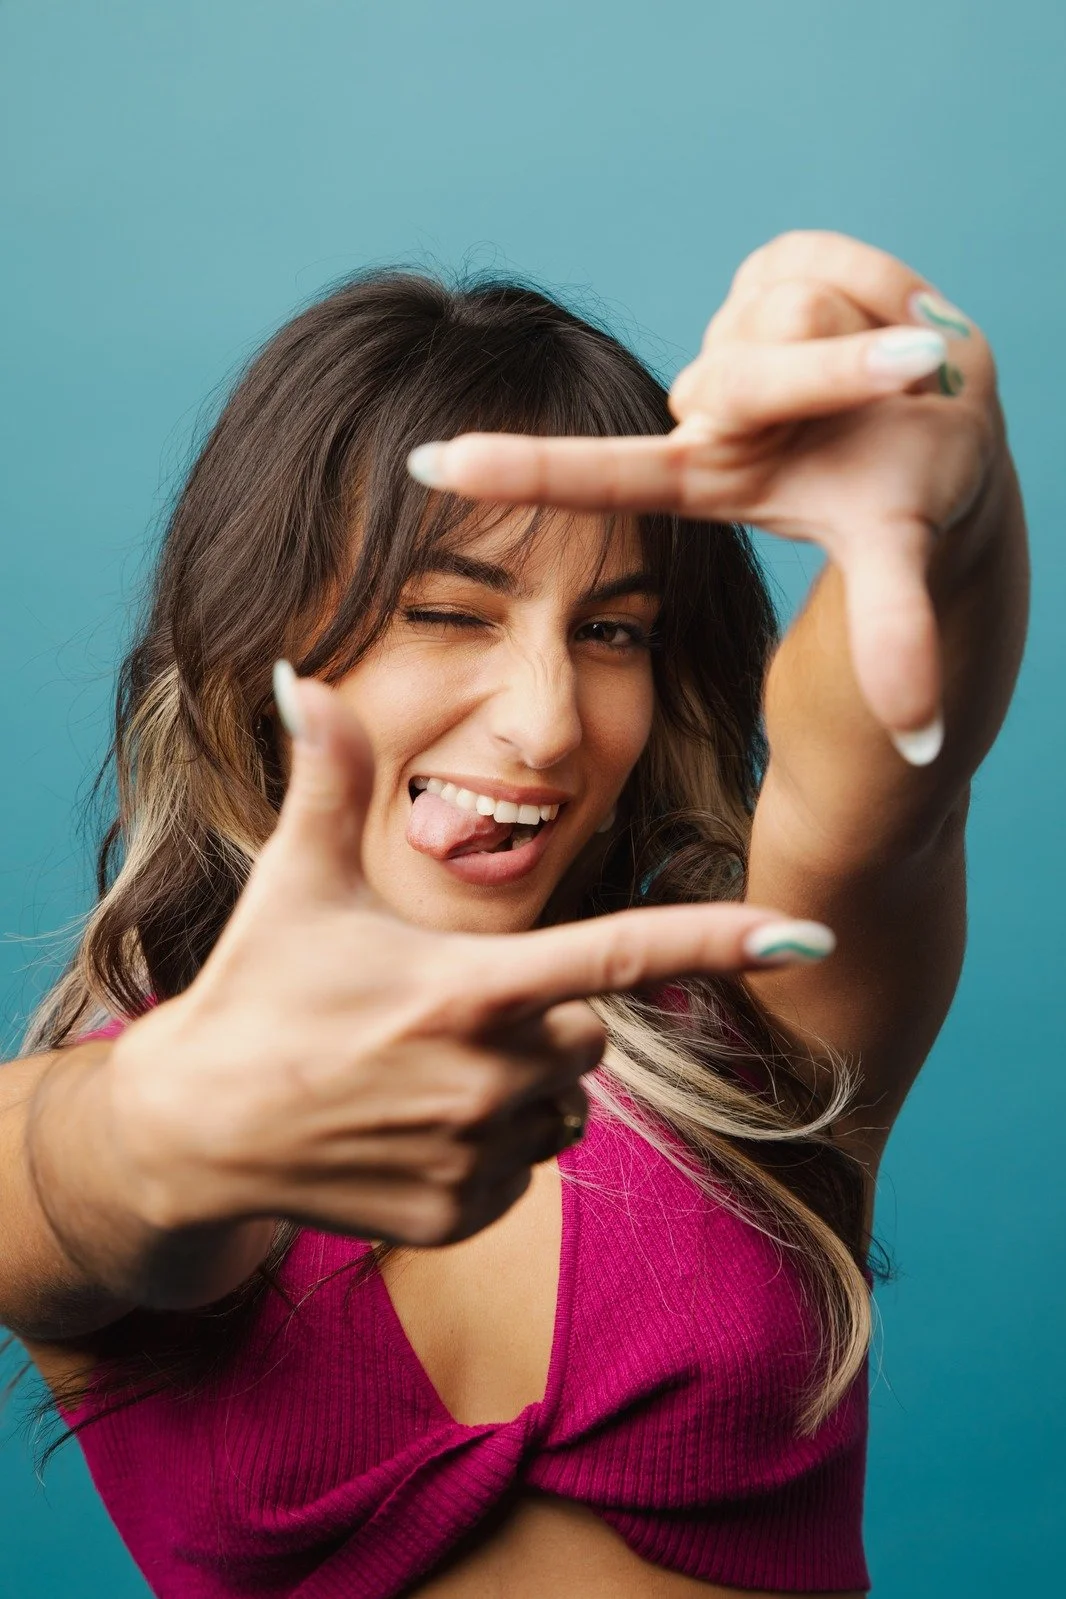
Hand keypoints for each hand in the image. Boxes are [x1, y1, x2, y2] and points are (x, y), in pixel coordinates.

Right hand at [103, 671, 830, 1247]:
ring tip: (418, 1074)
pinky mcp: (459, 1219)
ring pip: (563, 1110)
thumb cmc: (258, 991)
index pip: (622, 954)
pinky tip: (409, 1132)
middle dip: (544, 1017)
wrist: (192, 1132)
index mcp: (471, 983)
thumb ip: (328, 777)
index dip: (720, 942)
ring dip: (520, 1089)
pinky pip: (523, 1174)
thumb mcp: (295, 879)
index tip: (807, 939)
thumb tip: (301, 675)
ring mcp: (478, 1156)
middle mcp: (490, 1076)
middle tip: (445, 1013)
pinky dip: (488, 1152)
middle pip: (590, 1035)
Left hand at [407, 231, 1003, 753]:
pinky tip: (885, 324)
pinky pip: (825, 258)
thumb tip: (924, 740)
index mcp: (707, 476)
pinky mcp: (772, 267)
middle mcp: (705, 407)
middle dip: (847, 375)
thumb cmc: (908, 497)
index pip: (600, 474)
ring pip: (789, 312)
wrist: (953, 429)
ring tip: (893, 372)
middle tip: (914, 377)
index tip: (422, 466)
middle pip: (743, 376)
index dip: (517, 470)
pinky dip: (885, 288)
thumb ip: (898, 640)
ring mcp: (732, 335)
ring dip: (870, 340)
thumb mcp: (896, 558)